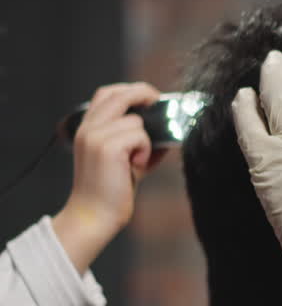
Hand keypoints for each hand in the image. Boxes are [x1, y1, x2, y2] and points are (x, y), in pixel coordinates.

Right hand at [52, 82, 166, 273]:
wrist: (95, 215)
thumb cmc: (113, 190)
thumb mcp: (128, 159)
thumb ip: (142, 141)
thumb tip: (169, 128)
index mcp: (88, 128)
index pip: (106, 94)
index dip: (131, 90)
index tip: (151, 97)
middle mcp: (88, 128)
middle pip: (118, 94)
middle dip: (144, 94)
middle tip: (160, 104)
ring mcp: (95, 136)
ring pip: (135, 120)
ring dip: (146, 139)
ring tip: (138, 160)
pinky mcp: (107, 147)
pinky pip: (140, 136)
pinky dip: (146, 150)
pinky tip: (137, 166)